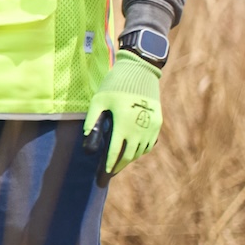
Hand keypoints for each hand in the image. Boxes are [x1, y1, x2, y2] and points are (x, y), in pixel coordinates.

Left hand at [84, 52, 162, 174]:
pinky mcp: (158, 122)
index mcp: (124, 123)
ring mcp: (151, 126)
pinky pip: (149, 143)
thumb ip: (92, 119)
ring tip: (119, 162)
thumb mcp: (99, 100)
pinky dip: (140, 150)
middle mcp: (140, 127)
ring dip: (130, 158)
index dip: (110, 164)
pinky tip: (132, 150)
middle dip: (119, 165)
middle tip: (111, 172)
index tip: (104, 173)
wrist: (141, 71)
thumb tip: (87, 138)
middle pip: (130, 155)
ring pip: (140, 151)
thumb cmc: (116, 84)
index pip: (116, 151)